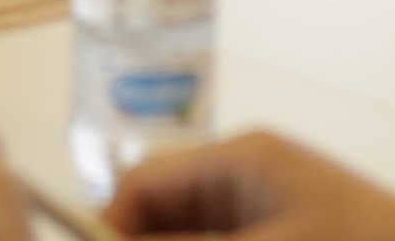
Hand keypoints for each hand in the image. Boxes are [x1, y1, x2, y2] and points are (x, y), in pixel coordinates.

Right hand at [108, 132, 394, 240]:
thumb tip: (111, 238)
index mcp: (239, 161)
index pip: (143, 185)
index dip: (108, 226)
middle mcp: (247, 178)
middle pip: (164, 214)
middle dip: (144, 240)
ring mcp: (268, 212)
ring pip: (193, 232)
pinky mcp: (286, 233)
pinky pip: (225, 239)